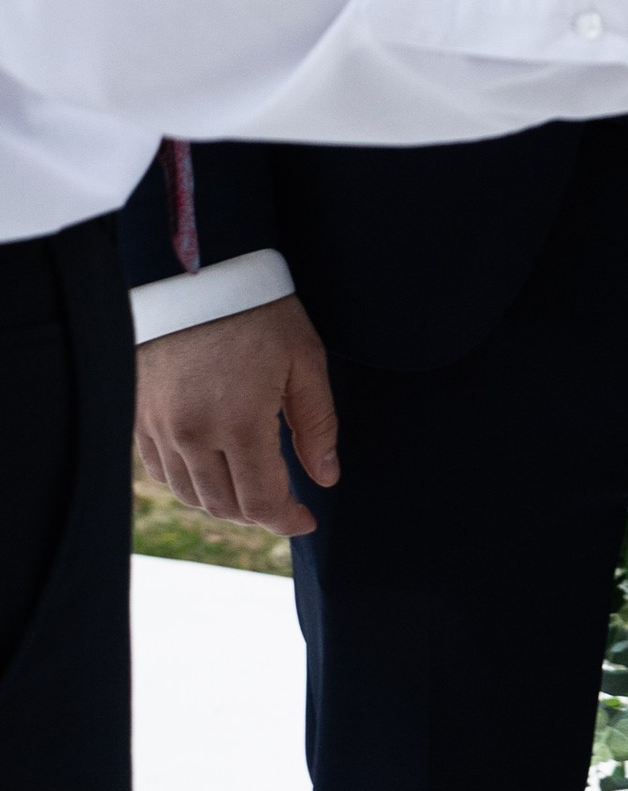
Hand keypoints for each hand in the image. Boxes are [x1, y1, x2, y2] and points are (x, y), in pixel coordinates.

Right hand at [135, 292, 339, 538]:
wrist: (195, 269)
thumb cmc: (258, 308)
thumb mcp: (305, 359)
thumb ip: (318, 425)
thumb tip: (325, 478)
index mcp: (239, 424)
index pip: (262, 502)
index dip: (287, 520)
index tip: (307, 521)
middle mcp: (192, 435)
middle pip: (224, 505)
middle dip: (259, 513)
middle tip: (284, 502)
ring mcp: (159, 427)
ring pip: (190, 494)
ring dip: (223, 501)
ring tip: (251, 486)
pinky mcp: (137, 415)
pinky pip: (160, 471)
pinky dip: (188, 481)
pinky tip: (211, 468)